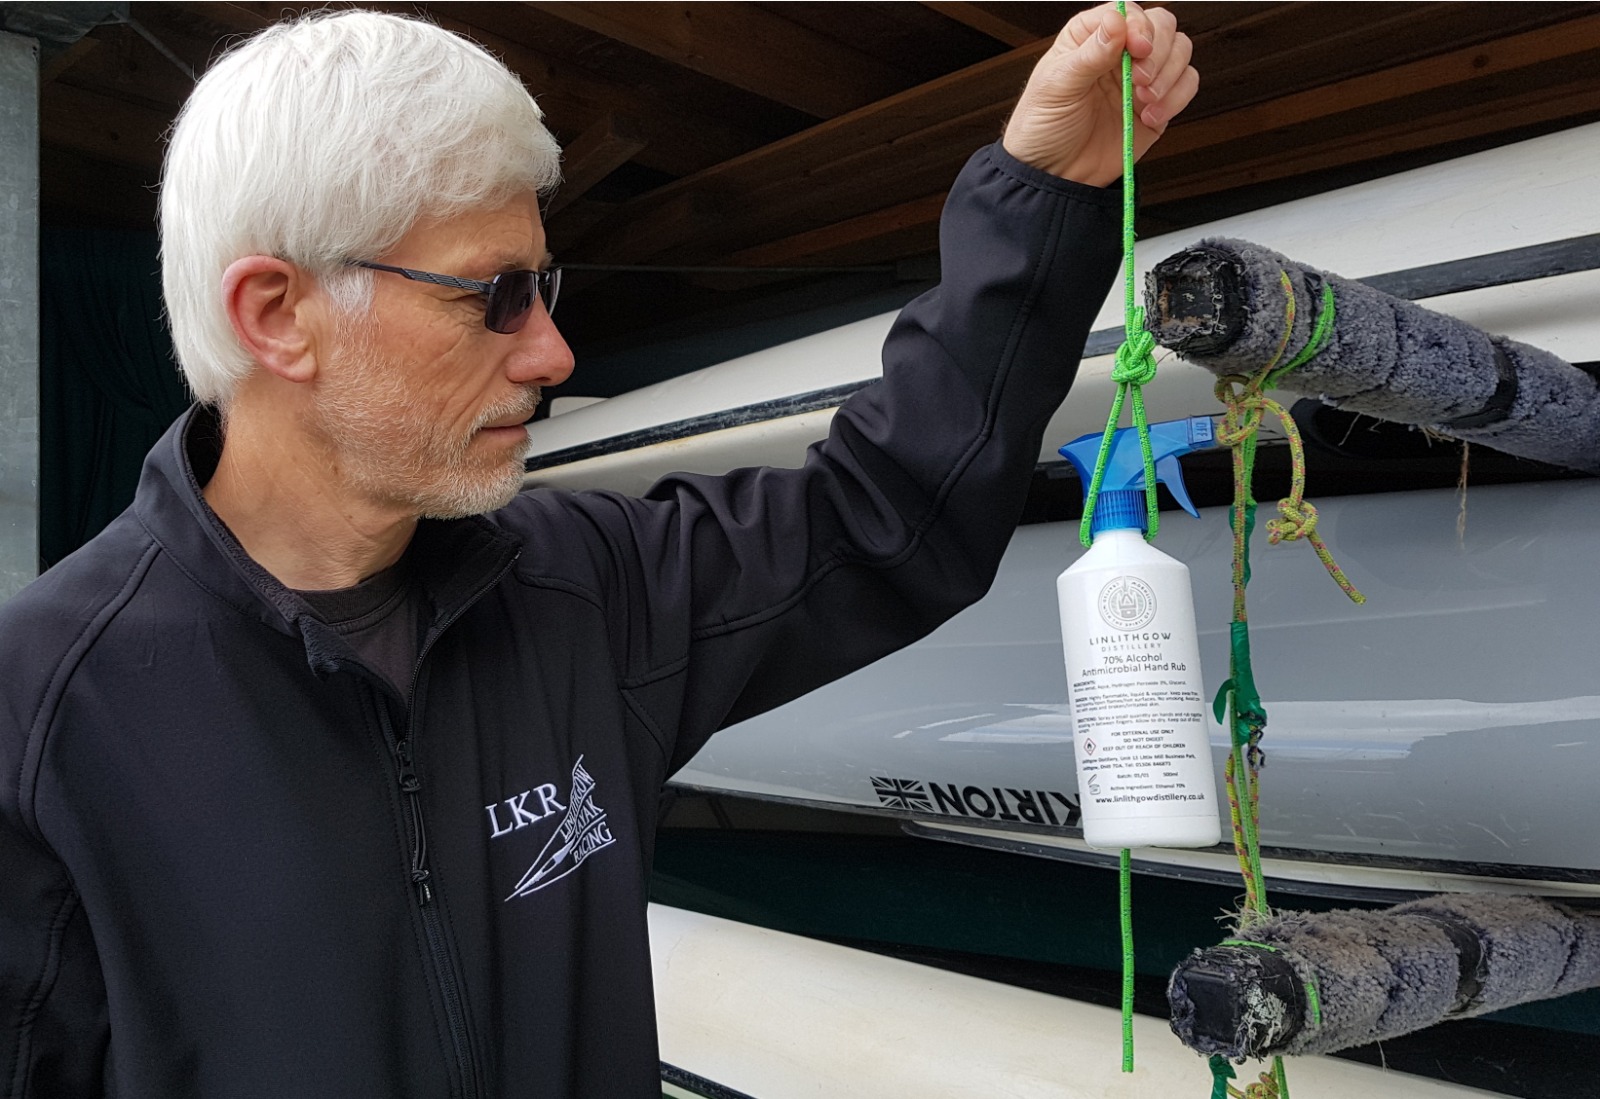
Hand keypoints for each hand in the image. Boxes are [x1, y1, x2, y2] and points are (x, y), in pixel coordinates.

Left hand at [1002, 2, 1196, 185]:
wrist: (1054, 174)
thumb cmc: (1043, 127)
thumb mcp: (1058, 86)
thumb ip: (1090, 54)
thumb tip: (1116, 22)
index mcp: (1090, 36)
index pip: (1128, 13)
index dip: (1139, 26)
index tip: (1138, 49)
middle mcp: (1120, 51)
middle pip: (1162, 26)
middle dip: (1159, 51)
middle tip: (1141, 80)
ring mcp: (1142, 77)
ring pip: (1180, 51)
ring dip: (1169, 75)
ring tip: (1144, 101)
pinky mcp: (1158, 104)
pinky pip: (1186, 86)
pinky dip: (1177, 98)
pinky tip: (1151, 116)